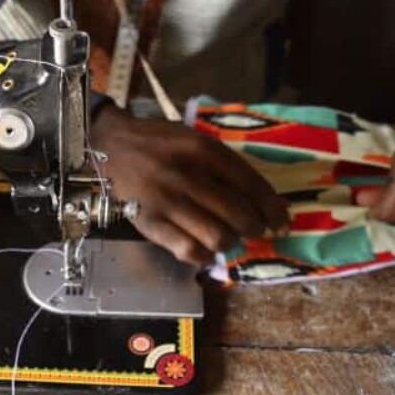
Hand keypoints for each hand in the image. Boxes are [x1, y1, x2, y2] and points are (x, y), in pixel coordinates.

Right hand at [90, 104, 290, 265]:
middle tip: (256, 231)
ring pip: (218, 237)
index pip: (250, 184)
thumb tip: (260, 198)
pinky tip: (207, 251)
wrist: (111, 146)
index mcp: (203, 150)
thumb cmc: (159, 142)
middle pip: (238, 215)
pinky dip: (204, 256)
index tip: (282, 222)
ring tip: (228, 238)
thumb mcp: (194, 139)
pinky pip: (188, 251)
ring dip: (230, 242)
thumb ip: (223, 163)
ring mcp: (168, 201)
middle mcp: (188, 175)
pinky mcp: (150, 222)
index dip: (272, 208)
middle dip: (255, 229)